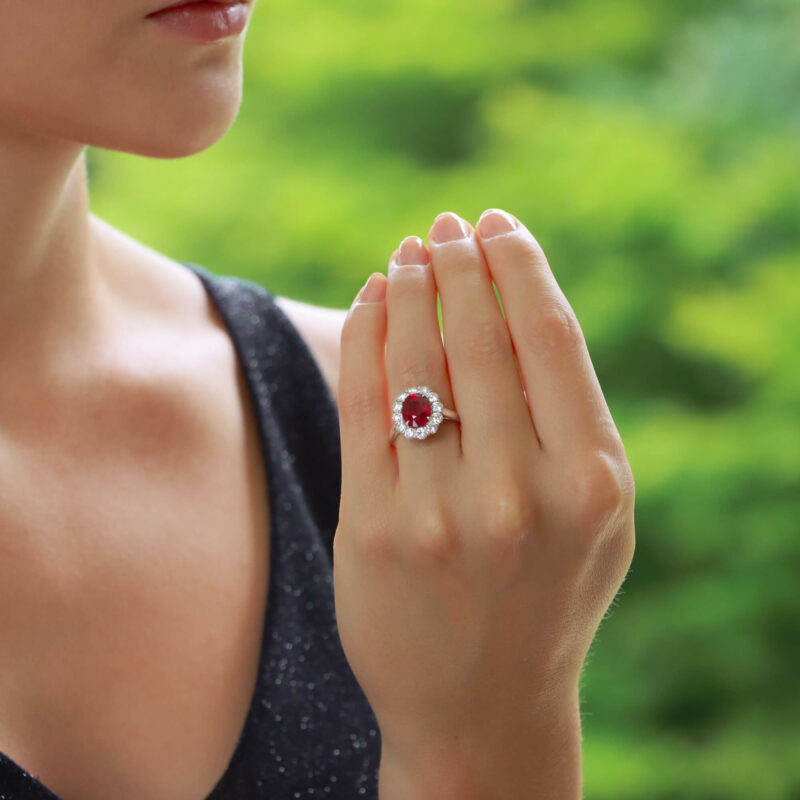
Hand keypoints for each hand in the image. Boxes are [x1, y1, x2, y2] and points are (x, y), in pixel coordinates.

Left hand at [334, 209, 635, 798]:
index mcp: (593, 481)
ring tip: (404, 256)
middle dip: (458, 264)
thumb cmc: (546, 591)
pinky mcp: (373, 528)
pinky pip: (363, 403)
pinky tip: (372, 301)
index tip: (497, 224)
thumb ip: (566, 417)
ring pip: (415, 360)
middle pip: (480, 338)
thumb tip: (505, 302)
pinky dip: (364, 336)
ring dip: (407, 290)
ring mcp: (441, 513)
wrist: (482, 705)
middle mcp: (521, 493)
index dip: (518, 265)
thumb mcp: (593, 513)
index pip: (549, 336)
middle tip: (443, 227)